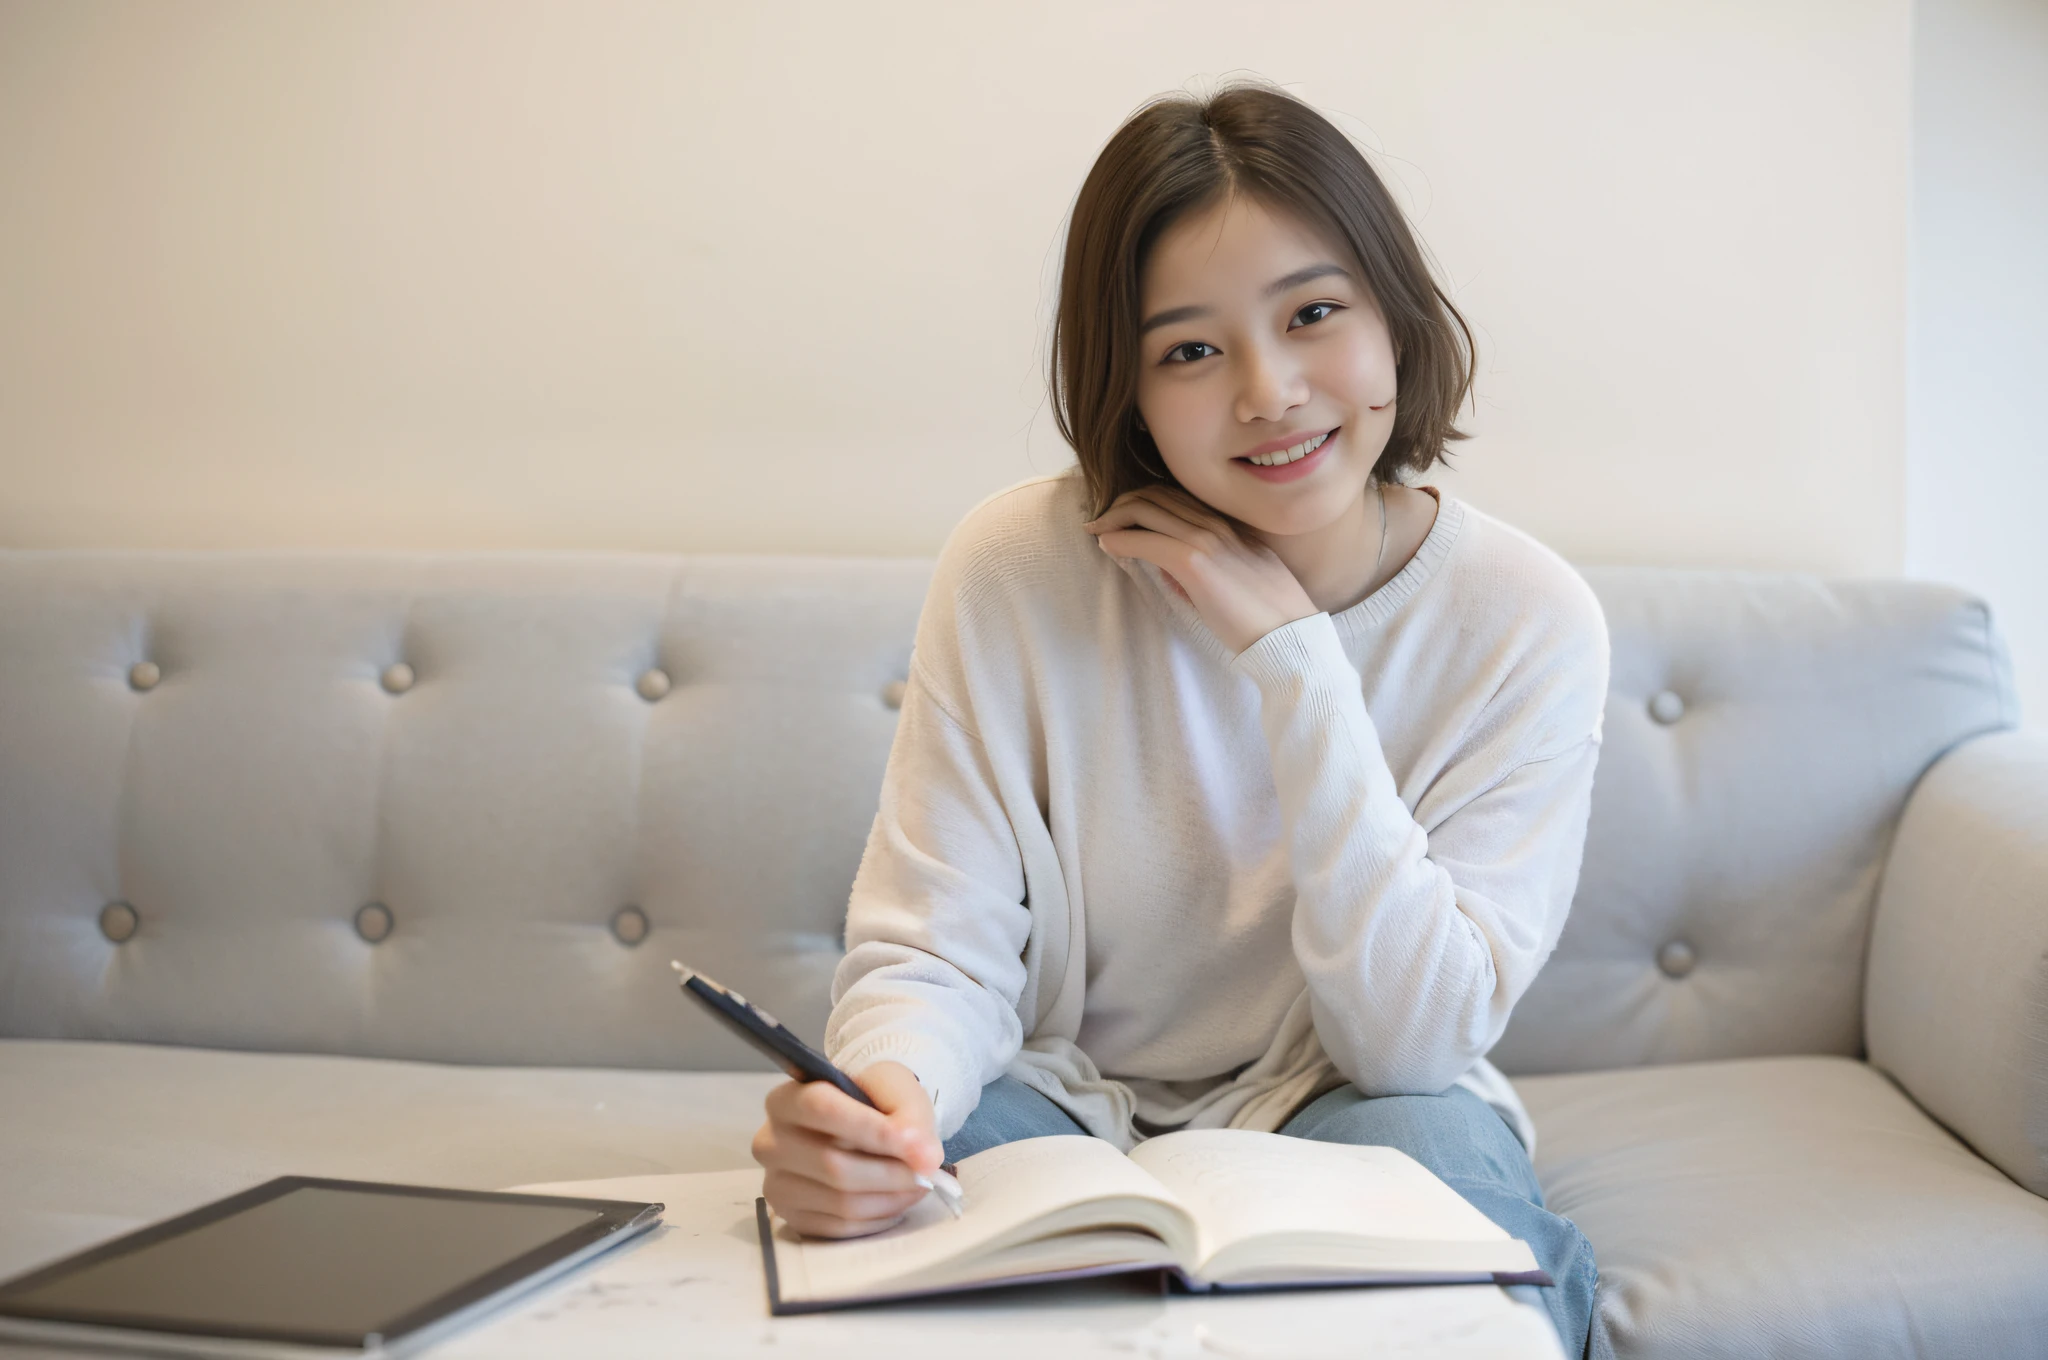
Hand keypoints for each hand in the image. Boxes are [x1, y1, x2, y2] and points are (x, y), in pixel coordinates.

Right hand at [751, 1061, 943, 1237]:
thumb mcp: (895, 1089)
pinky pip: (841, 1228)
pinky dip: (877, 1218)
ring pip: (840, 1201)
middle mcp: (771, 1142)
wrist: (862, 1125)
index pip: (821, 1110)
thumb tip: (924, 1157)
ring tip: (916, 1185)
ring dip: (890, 1198)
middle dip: (890, 1172)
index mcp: (786, 1099)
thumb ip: (910, 1115)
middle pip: (833, 1164)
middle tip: (926, 1172)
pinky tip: (895, 1201)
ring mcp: (777, 1184)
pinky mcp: (792, 1218)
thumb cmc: (873, 1102)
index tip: (917, 1144)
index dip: (872, 1130)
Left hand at [1084, 484, 1318, 655]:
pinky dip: (1119, 540)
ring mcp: (1206, 540)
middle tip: (1100, 520)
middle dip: (1122, 504)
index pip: (1178, 497)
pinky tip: (1105, 546)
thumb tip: (1169, 571)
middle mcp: (1218, 525)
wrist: (1291, 636)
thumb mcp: (1242, 583)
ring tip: (1096, 530)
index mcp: (1230, 528)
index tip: (1123, 515)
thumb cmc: (1269, 619)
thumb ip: (1209, 570)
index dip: (1145, 500)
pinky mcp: (1194, 562)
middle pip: (1157, 495)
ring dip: (1114, 517)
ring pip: (1147, 509)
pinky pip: (1145, 539)